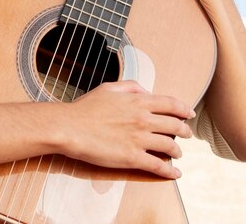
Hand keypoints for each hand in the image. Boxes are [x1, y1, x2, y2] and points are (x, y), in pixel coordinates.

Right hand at [60, 80, 193, 178]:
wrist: (70, 128)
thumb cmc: (86, 108)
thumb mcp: (109, 88)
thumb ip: (131, 86)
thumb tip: (145, 91)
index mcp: (138, 101)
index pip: (170, 104)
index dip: (183, 109)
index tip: (189, 113)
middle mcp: (143, 119)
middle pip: (174, 126)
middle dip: (184, 131)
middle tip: (186, 134)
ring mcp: (139, 139)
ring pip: (170, 146)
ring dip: (177, 151)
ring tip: (178, 153)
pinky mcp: (133, 158)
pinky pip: (159, 166)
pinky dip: (170, 171)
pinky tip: (175, 173)